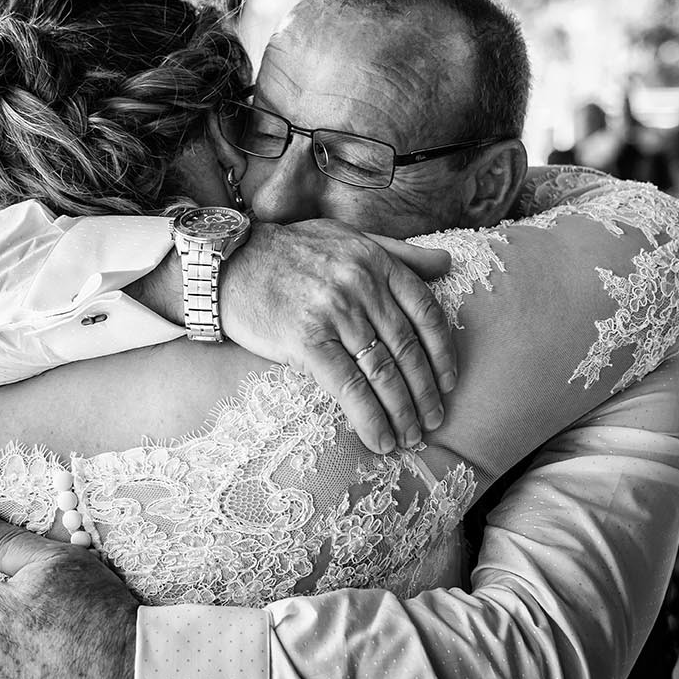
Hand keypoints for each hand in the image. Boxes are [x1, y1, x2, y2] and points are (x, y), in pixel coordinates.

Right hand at [220, 218, 456, 453]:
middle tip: (434, 420)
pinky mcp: (306, 341)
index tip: (449, 382)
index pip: (426, 312)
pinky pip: (349, 387)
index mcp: (375, 261)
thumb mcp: (349, 238)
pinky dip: (370, 419)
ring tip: (411, 436)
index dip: (443, 354)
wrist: (228, 263)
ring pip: (383, 372)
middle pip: (407, 349)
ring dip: (403, 412)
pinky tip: (380, 440)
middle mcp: (360, 286)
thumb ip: (400, 252)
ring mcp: (334, 313)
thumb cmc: (289, 252)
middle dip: (426, 393)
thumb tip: (446, 262)